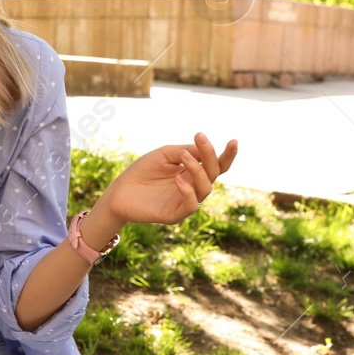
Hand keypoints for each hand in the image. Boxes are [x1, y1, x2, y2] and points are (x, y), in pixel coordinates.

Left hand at [100, 132, 238, 226]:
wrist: (119, 191)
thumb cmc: (142, 171)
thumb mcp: (165, 154)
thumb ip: (186, 151)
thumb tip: (205, 148)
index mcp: (193, 172)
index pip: (216, 165)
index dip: (227, 155)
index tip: (234, 141)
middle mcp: (194, 187)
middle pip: (214, 173)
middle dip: (211, 156)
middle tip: (200, 140)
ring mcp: (186, 201)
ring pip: (205, 188)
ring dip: (197, 169)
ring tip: (183, 156)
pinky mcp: (175, 215)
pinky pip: (191, 205)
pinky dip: (187, 191)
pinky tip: (178, 178)